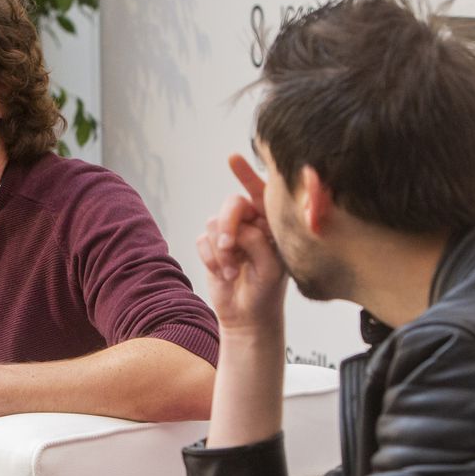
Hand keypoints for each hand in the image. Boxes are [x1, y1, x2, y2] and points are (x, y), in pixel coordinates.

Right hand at [194, 153, 288, 332]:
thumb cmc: (268, 290)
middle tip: (228, 246)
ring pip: (214, 223)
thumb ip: (256, 240)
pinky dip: (211, 259)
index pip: (261, 192)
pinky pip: (202, 240)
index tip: (232, 159)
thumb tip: (234, 230)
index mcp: (272, 223)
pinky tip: (224, 274)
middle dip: (228, 224)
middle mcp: (251, 223)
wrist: (248, 316)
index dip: (246, 174)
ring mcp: (230, 233)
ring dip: (221, 251)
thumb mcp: (272, 265)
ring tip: (233, 271)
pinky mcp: (211, 246)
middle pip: (232, 204)